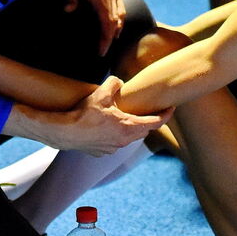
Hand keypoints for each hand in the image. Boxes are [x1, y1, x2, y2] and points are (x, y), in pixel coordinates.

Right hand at [42, 76, 172, 156]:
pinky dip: (114, 135)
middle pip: (143, 131)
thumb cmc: (84, 113)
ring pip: (128, 138)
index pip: (156, 122)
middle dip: (147, 121)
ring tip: (124, 117)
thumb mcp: (101, 93)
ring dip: (130, 129)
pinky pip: (114, 143)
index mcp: (128, 126)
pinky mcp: (102, 153)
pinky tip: (105, 127)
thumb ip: (114, 83)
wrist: (65, 133)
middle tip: (148, 110)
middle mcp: (124, 140)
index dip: (166, 115)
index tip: (171, 108)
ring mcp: (113, 149)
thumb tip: (119, 83)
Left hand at [60, 0, 124, 54]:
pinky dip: (120, 20)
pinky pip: (121, 8)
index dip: (105, 37)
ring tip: (109, 43)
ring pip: (120, 15)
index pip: (106, 21)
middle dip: (109, 38)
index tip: (101, 50)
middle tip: (102, 52)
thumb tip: (69, 10)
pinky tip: (116, 28)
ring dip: (116, 30)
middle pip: (114, 22)